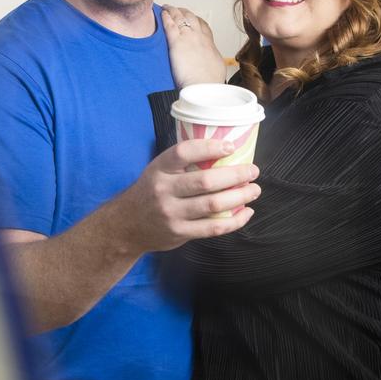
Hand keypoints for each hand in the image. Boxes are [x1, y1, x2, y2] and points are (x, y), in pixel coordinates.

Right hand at [108, 138, 259, 252]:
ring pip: (213, 204)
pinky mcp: (179, 232)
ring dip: (240, 196)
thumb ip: (182, 163)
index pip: (184, 152)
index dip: (209, 147)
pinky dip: (235, 220)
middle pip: (206, 181)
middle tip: (252, 171)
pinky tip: (246, 212)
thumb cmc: (150, 192)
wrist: (126, 225)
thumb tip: (223, 151)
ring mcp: (171, 213)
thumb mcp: (157, 171)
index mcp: (159, 169)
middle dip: (236, 175)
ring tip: (254, 190)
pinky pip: (213, 227)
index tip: (230, 146)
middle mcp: (163, 190)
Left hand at [161, 5, 225, 87]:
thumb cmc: (209, 82)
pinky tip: (162, 13)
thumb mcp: (216, 68)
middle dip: (184, 12)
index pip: (203, 27)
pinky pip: (170, 25)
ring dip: (173, 10)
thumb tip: (210, 65)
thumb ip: (211, 62)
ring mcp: (188, 38)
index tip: (191, 18)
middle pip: (192, 18)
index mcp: (209, 44)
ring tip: (167, 7)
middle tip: (178, 10)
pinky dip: (166, 17)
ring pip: (180, 18)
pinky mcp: (176, 42)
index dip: (196, 20)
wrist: (204, 86)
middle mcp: (200, 37)